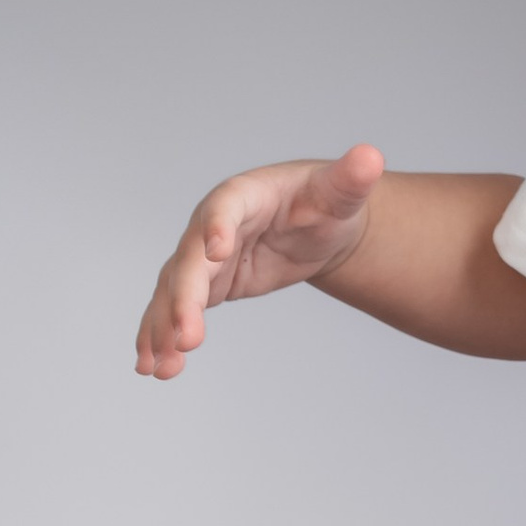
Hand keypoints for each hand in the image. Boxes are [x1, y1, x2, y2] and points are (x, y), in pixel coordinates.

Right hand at [135, 147, 384, 379]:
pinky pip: (174, 312)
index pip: (224, 209)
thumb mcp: (341, 192)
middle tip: (187, 336)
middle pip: (190, 261)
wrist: (313, 224)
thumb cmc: (324, 200)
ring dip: (163, 328)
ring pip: (173, 293)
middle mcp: (210, 226)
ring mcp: (201, 258)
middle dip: (185, 299)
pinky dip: (160, 338)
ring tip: (162, 367)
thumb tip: (371, 157)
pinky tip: (154, 368)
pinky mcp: (204, 287)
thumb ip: (351, 178)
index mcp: (242, 196)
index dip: (217, 227)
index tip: (217, 252)